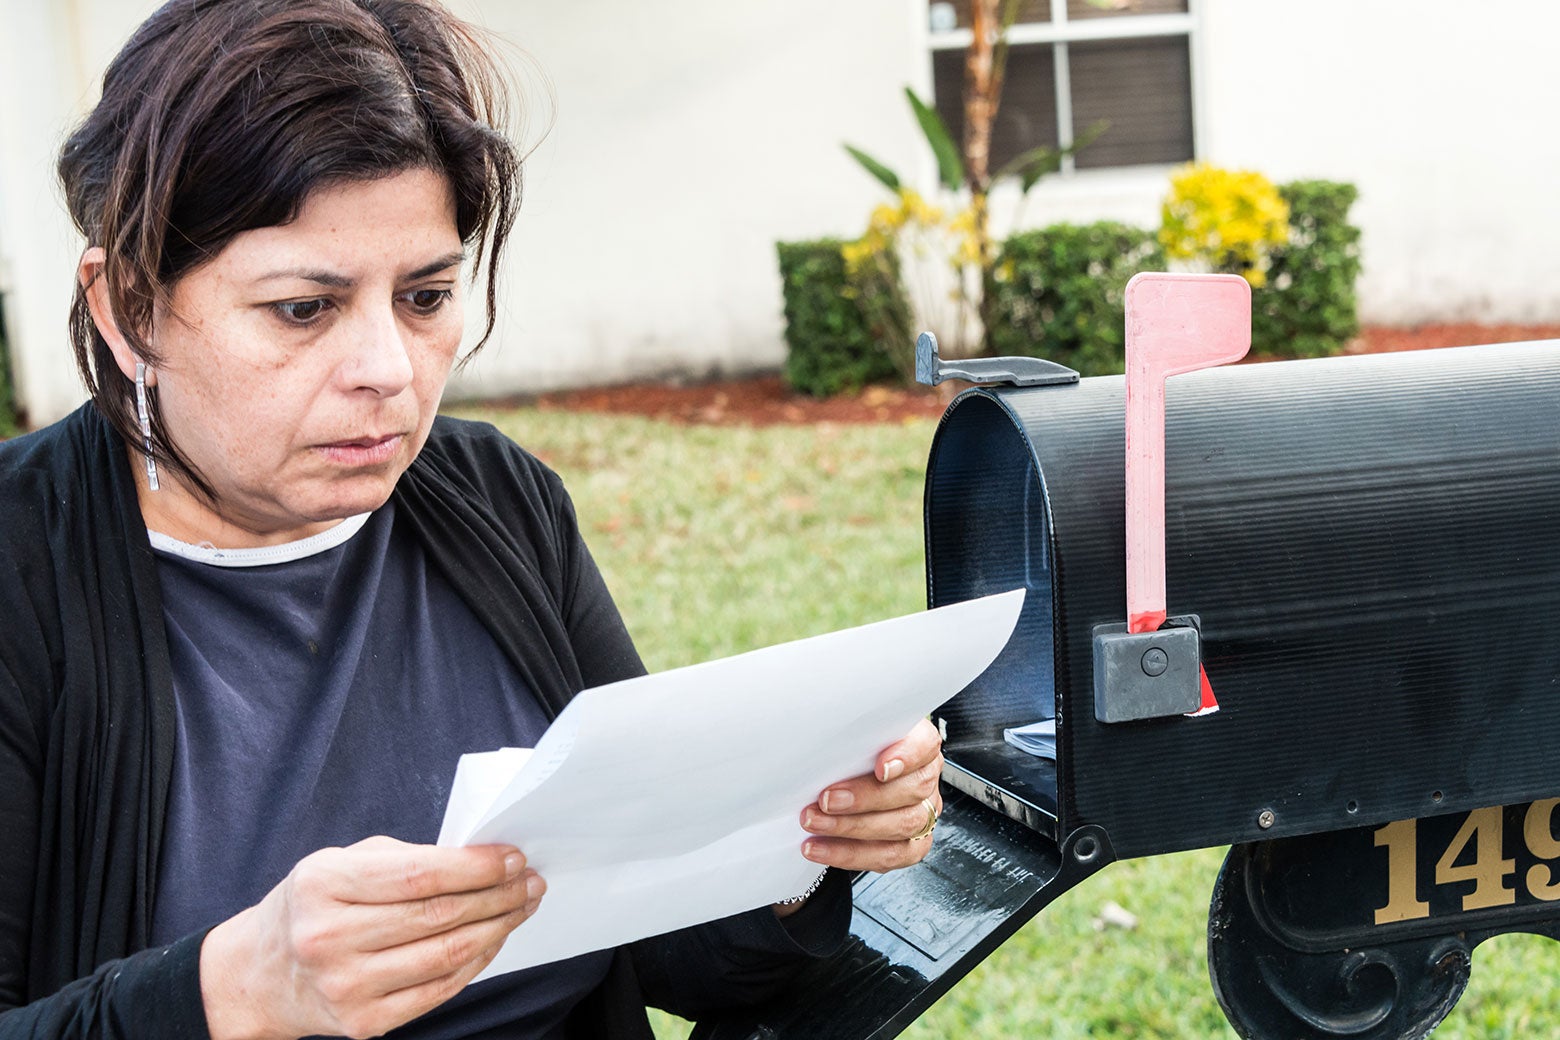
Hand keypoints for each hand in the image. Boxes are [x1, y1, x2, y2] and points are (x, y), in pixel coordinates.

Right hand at [199, 836, 543, 1039]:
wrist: (261, 974)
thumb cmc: (313, 906)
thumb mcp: (341, 862)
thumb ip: (405, 859)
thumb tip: (481, 860)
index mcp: (323, 885)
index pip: (419, 876)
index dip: (475, 867)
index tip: (512, 856)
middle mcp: (329, 938)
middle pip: (439, 916)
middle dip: (497, 895)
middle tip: (530, 880)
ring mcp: (346, 986)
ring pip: (447, 954)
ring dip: (498, 928)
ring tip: (522, 906)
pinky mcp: (364, 1022)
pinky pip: (439, 990)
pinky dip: (477, 962)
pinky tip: (494, 939)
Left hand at [798, 717, 943, 874]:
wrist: (848, 774)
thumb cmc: (853, 748)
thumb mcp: (853, 729)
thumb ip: (850, 730)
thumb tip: (821, 733)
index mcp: (918, 743)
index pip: (925, 745)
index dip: (906, 756)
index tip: (880, 767)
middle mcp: (925, 778)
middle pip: (911, 790)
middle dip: (864, 799)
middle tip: (826, 800)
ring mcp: (922, 813)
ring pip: (902, 826)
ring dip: (851, 829)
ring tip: (815, 823)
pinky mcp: (910, 844)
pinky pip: (889, 856)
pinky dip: (851, 854)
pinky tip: (822, 848)